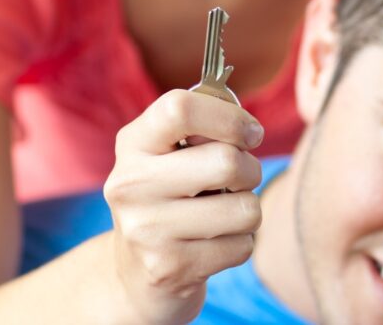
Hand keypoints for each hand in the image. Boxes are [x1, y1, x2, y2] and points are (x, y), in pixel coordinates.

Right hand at [104, 89, 264, 323]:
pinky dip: (240, 243)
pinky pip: (242, 246)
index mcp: (133, 143)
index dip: (230, 117)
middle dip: (251, 170)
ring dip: (249, 210)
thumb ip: (205, 127)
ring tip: (224, 213)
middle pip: (226, 162)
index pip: (181, 109)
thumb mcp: (171, 153)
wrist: (134, 272)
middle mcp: (131, 184)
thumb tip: (248, 128)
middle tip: (240, 179)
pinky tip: (214, 243)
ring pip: (245, 209)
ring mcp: (146, 230)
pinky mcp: (169, 268)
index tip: (249, 133)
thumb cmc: (171, 194)